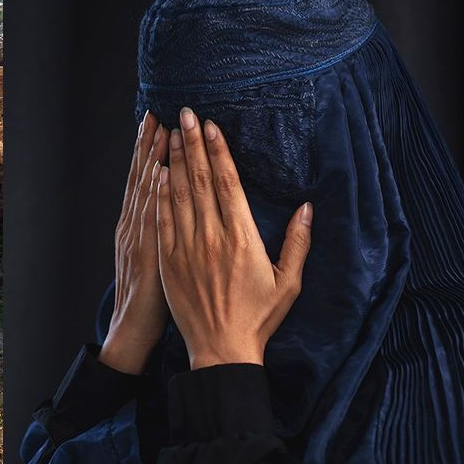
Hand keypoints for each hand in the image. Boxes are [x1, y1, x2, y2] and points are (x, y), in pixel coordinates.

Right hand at [99, 112, 170, 374]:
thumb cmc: (151, 297)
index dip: (152, 151)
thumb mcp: (152, 258)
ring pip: (146, 192)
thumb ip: (159, 230)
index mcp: (138, 226)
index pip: (147, 180)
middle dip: (151, 145)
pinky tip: (157, 174)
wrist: (134, 328)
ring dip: (153, 160)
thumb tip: (167, 205)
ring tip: (161, 130)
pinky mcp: (148, 254)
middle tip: (158, 113)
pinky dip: (153, 195)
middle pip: (143, 178)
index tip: (159, 123)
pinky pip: (152, 218)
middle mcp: (134, 225)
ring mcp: (138, 238)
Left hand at [153, 108, 312, 369]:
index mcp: (242, 238)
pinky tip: (156, 173)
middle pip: (199, 180)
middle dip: (191, 143)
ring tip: (169, 133)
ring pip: (177, 194)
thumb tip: (307, 208)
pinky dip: (158, 194)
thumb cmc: (258, 318)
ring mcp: (186, 248)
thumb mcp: (289, 283)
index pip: (227, 183)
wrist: (221, 350)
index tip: (210, 126)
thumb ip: (298, 243)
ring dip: (173, 161)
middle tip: (185, 113)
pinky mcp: (167, 261)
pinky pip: (161, 220)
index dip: (218, 151)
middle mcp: (212, 237)